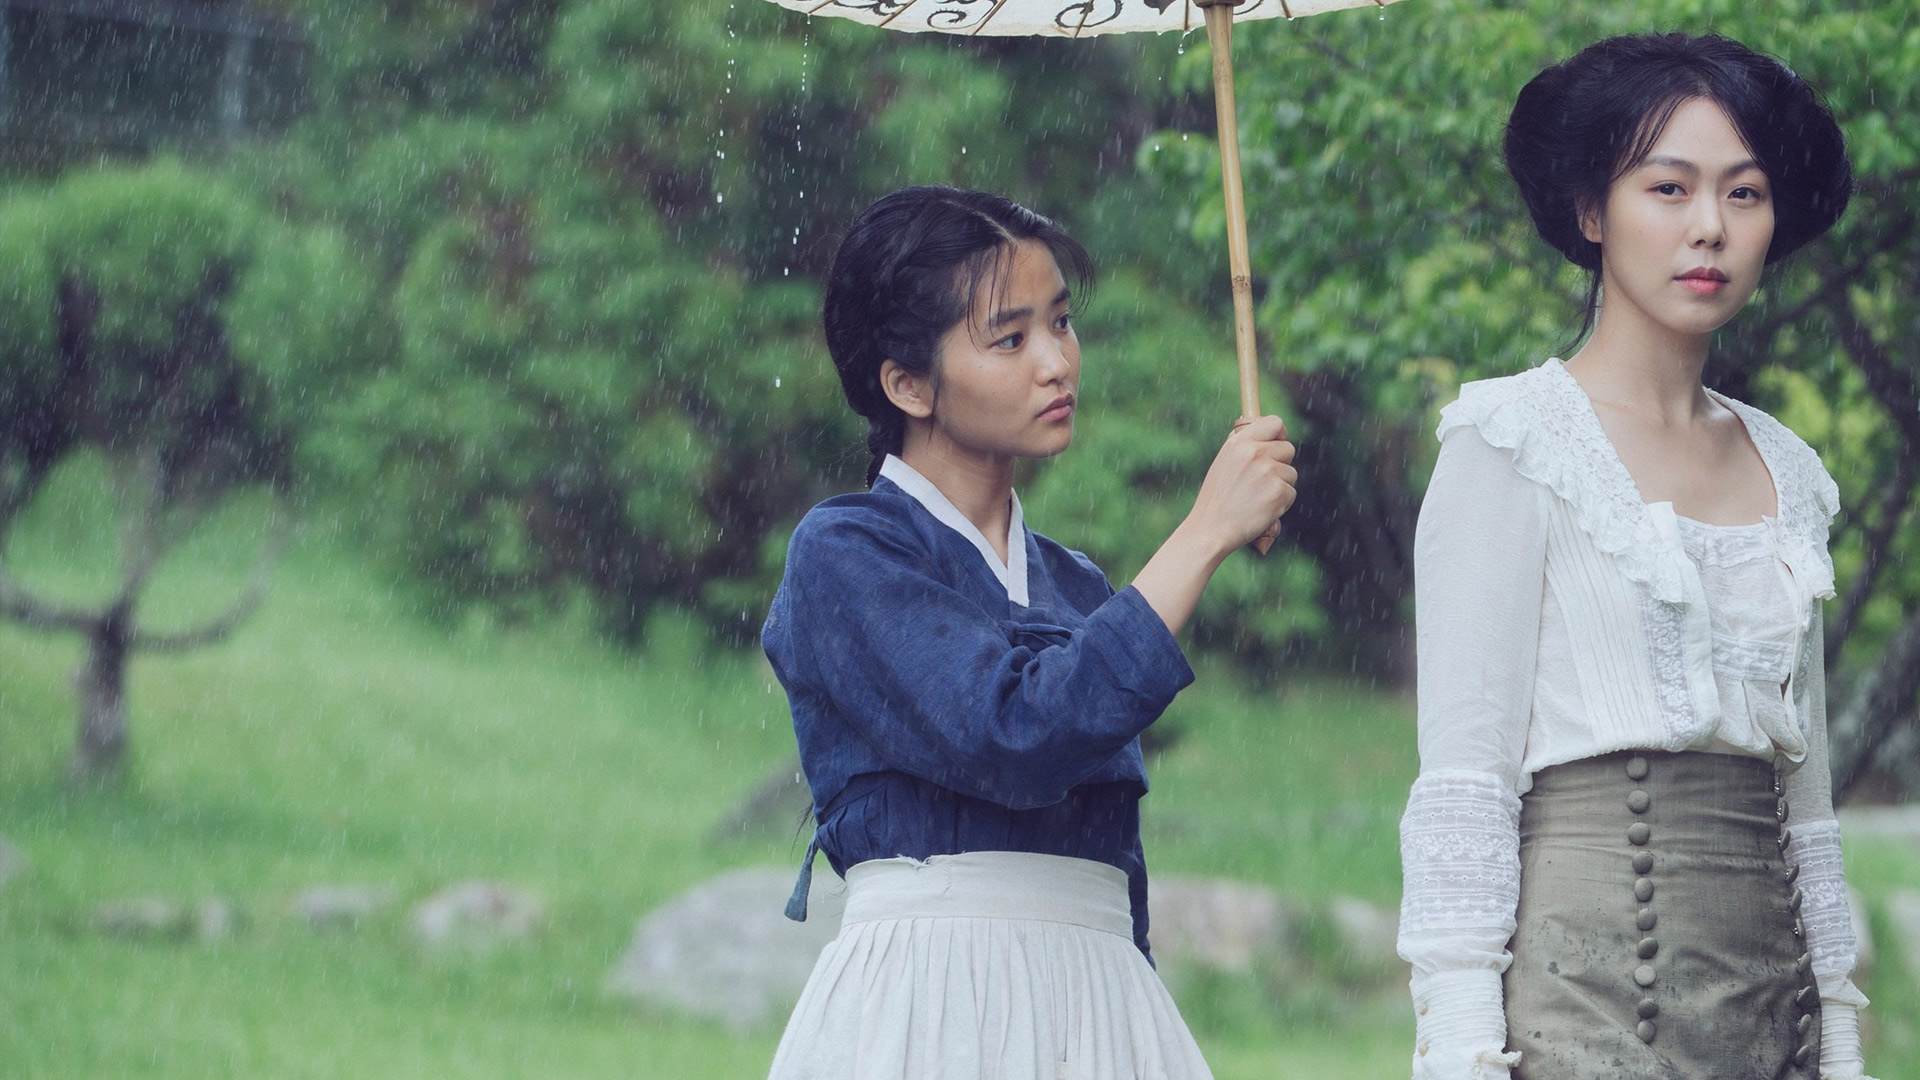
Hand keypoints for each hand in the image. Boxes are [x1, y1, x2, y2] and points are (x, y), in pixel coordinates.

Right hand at [1186, 414, 1297, 556]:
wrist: (1211, 529)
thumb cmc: (1216, 499)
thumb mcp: (1224, 463)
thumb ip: (1244, 447)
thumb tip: (1265, 434)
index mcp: (1240, 442)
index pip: (1275, 423)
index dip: (1280, 434)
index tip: (1277, 443)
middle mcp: (1255, 453)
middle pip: (1288, 449)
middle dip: (1281, 464)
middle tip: (1263, 481)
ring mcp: (1269, 472)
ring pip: (1291, 474)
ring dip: (1280, 486)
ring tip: (1257, 498)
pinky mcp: (1279, 492)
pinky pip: (1291, 493)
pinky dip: (1281, 503)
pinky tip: (1261, 510)